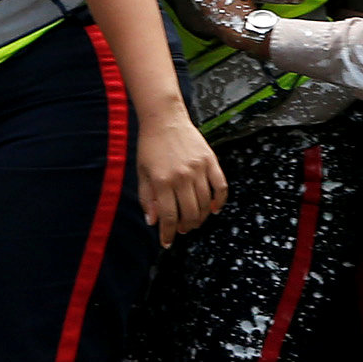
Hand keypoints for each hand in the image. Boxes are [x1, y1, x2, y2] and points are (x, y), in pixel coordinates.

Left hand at [136, 107, 226, 241]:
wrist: (164, 119)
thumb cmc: (150, 146)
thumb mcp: (142, 173)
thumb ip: (147, 198)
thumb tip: (153, 222)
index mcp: (162, 181)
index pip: (168, 217)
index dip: (167, 234)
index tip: (167, 242)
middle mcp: (182, 177)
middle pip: (189, 214)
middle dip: (185, 228)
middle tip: (182, 230)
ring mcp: (198, 169)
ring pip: (205, 204)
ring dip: (200, 218)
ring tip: (194, 221)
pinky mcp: (210, 161)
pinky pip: (220, 186)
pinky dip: (219, 201)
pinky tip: (214, 209)